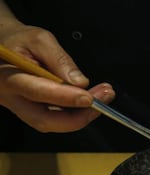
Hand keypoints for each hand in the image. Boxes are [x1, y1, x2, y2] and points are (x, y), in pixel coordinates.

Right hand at [0, 23, 114, 131]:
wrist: (3, 48)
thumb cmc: (19, 41)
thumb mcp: (39, 39)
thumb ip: (59, 59)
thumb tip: (80, 82)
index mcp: (8, 78)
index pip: (37, 92)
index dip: (66, 98)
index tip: (89, 97)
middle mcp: (13, 99)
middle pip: (45, 120)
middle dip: (78, 116)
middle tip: (102, 101)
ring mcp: (22, 110)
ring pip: (53, 123)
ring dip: (82, 115)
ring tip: (102, 97)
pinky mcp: (33, 113)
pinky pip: (56, 119)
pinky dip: (76, 113)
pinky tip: (91, 100)